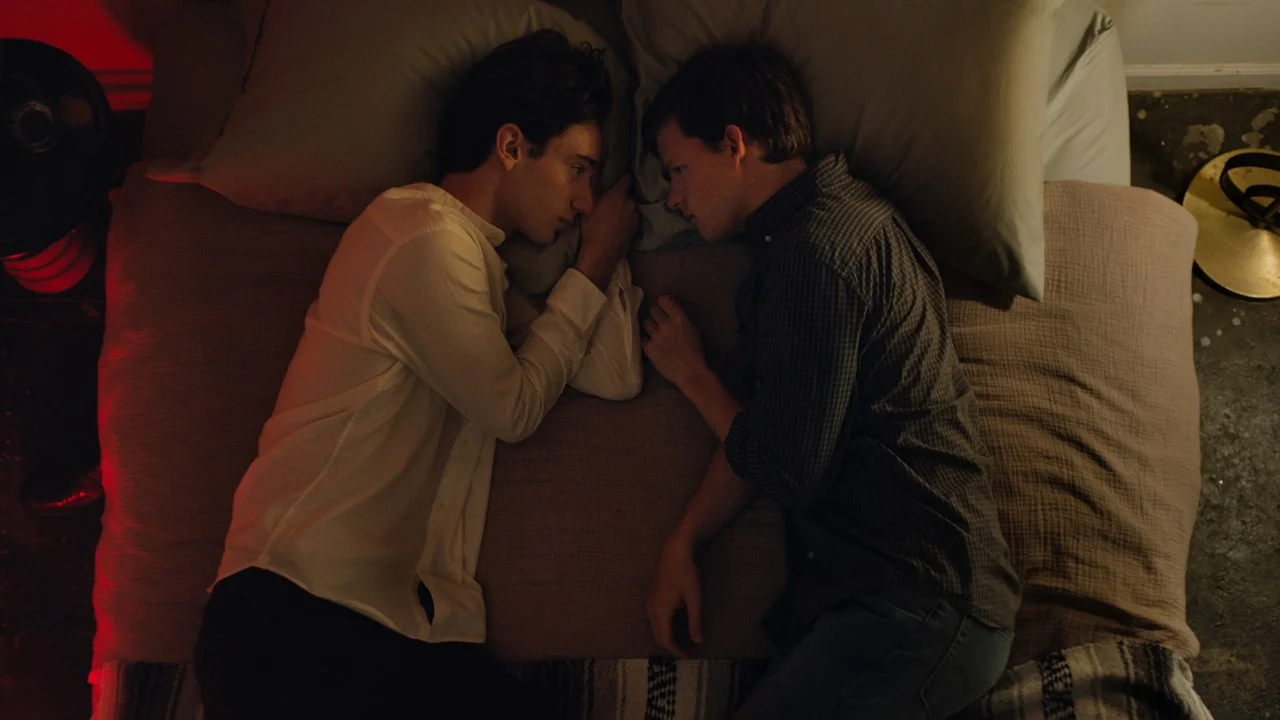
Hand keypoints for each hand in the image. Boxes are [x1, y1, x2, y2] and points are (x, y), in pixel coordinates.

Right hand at [576, 175, 636, 288]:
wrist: (600, 254)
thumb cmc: (591, 228)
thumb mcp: (587, 206)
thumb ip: (593, 188)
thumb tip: (594, 173)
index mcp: (618, 195)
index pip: (627, 178)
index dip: (624, 176)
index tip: (620, 176)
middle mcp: (630, 203)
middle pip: (629, 194)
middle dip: (623, 195)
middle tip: (613, 199)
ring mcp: (635, 217)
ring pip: (631, 208)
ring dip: (626, 208)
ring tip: (616, 214)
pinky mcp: (636, 229)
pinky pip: (632, 219)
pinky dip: (628, 219)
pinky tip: (619, 225)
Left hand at [643, 296, 706, 388]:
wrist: (690, 371)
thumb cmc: (696, 351)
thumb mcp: (693, 328)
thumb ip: (681, 318)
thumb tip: (672, 309)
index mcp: (679, 318)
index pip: (663, 300)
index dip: (663, 302)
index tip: (665, 306)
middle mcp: (666, 324)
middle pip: (653, 310)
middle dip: (657, 315)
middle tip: (661, 322)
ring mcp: (656, 336)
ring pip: (646, 323)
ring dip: (651, 326)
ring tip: (656, 333)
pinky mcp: (649, 348)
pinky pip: (644, 339)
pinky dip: (648, 341)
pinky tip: (654, 346)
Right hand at [647, 533, 702, 658]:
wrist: (675, 552)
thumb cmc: (686, 573)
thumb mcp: (694, 599)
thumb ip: (695, 621)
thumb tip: (698, 640)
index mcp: (661, 611)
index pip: (666, 640)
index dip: (677, 651)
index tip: (688, 657)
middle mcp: (652, 609)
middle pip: (658, 636)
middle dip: (671, 647)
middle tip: (686, 653)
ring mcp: (650, 603)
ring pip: (655, 629)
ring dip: (667, 638)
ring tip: (682, 643)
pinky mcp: (652, 598)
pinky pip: (655, 620)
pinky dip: (664, 629)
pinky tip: (675, 627)